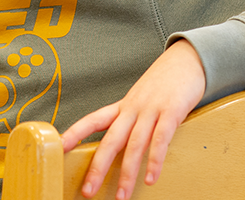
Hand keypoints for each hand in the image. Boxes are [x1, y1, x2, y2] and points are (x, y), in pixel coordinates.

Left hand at [60, 39, 205, 199]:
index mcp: (123, 106)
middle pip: (111, 139)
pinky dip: (155, 160)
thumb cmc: (164, 83)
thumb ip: (131, 120)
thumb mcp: (142, 99)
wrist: (187, 59)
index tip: (57, 147)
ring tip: (122, 196)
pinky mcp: (172, 111)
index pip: (93, 119)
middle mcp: (133, 108)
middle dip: (98, 167)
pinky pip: (161, 139)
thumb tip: (120, 146)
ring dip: (127, 173)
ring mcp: (152, 109)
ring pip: (134, 144)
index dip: (74, 133)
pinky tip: (151, 177)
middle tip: (88, 190)